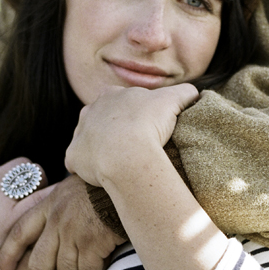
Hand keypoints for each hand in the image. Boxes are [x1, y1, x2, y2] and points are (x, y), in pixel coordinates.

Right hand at [0, 158, 48, 269]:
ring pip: (37, 176)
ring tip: (44, 204)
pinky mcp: (9, 220)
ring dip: (44, 187)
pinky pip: (41, 198)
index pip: (7, 167)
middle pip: (24, 165)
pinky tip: (56, 205)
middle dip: (34, 178)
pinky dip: (52, 198)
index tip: (20, 195)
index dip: (17, 180)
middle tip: (37, 196)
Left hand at [0, 173, 123, 269]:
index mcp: (48, 204)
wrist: (130, 179)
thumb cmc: (103, 187)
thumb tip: (44, 233)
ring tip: (86, 265)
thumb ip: (55, 206)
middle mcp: (57, 218)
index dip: (6, 258)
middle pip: (39, 263)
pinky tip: (101, 259)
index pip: (18, 234)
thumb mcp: (71, 189)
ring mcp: (74, 230)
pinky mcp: (93, 241)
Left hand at [64, 83, 199, 187]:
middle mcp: (90, 110)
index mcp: (111, 94)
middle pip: (102, 120)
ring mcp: (79, 133)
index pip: (123, 102)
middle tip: (134, 147)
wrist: (128, 153)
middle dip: (115, 131)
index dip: (136, 115)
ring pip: (89, 140)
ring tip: (119, 162)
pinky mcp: (73, 156)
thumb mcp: (174, 100)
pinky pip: (79, 162)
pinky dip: (88, 169)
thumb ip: (185, 93)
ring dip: (100, 149)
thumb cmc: (150, 123)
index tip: (147, 128)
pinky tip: (103, 176)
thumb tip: (195, 94)